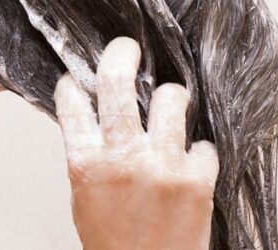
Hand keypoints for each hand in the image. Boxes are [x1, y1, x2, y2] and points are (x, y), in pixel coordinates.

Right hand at [53, 37, 218, 249]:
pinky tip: (193, 164)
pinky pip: (204, 144)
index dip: (74, 84)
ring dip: (172, 97)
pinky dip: (200, 153)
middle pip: (117, 83)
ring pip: (171, 98)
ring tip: (173, 102)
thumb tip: (96, 119)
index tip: (77, 77)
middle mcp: (123, 159)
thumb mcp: (86, 201)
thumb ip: (91, 159)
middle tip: (127, 48)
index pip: (73, 104)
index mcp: (87, 165)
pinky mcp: (197, 179)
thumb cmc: (115, 246)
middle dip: (122, 55)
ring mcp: (163, 166)